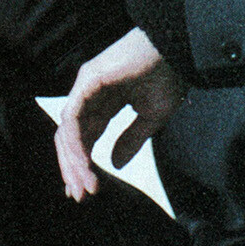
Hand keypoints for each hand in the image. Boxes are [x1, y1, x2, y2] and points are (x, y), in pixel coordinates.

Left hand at [55, 28, 186, 199]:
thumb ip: (131, 140)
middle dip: (74, 168)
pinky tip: (84, 164)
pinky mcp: (86, 81)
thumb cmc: (169, 75)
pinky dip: (76, 144)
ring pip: (68, 131)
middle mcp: (89, 96)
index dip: (84, 164)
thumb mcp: (151, 117)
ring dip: (74, 162)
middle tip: (81, 195)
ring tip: (86, 185)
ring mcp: (85, 87)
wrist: (176, 50)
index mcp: (105, 103)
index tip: (88, 190)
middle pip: (71, 138)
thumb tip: (115, 164)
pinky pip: (73, 118)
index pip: (85, 138)